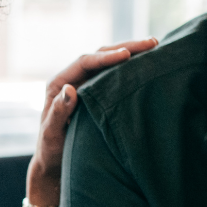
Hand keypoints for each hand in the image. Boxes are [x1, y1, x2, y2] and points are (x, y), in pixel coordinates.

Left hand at [26, 38, 158, 206]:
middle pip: (100, 56)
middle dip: (125, 48)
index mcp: (58, 84)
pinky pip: (114, 76)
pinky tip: (147, 65)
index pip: (85, 62)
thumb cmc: (51, 151)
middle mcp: (72, 80)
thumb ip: (58, 113)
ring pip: (109, 64)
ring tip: (155, 47)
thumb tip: (70, 89)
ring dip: (131, 54)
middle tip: (152, 43)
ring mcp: (85, 86)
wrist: (54, 163)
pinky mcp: (97, 94)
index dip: (106, 57)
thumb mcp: (51, 134)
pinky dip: (130, 69)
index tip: (127, 55)